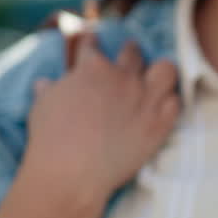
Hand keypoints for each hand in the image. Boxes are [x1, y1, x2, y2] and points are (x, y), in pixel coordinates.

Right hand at [24, 33, 179, 203]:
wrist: (70, 174)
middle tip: (129, 56)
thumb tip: (43, 83)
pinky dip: (169, 104)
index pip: (93, 45)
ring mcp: (144, 98)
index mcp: (91, 67)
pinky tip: (162, 108)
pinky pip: (175, 102)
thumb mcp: (42, 107)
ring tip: (155, 77)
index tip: (92, 42)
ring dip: (159, 71)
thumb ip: (48, 90)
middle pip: (133, 52)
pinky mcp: (159, 122)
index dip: (91, 43)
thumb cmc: (50, 140)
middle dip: (130, 51)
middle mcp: (122, 76)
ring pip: (166, 69)